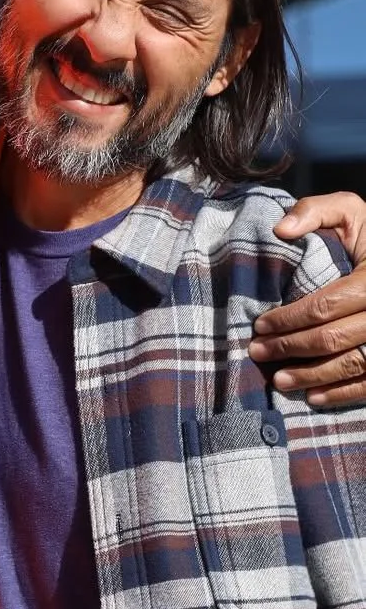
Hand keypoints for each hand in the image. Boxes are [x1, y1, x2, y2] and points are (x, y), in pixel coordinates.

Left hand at [249, 192, 365, 408]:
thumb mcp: (350, 211)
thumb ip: (314, 211)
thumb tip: (280, 230)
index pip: (324, 306)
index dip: (288, 319)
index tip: (259, 325)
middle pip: (333, 339)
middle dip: (290, 348)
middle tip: (257, 352)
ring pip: (352, 365)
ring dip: (313, 377)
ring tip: (278, 381)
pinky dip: (343, 393)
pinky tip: (314, 397)